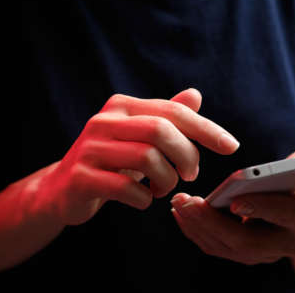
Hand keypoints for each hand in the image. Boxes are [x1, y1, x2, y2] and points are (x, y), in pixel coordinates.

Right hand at [34, 88, 239, 224]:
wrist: (64, 188)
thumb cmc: (112, 161)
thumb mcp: (139, 137)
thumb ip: (166, 116)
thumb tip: (195, 95)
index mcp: (122, 106)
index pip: (173, 111)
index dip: (206, 128)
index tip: (231, 146)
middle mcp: (104, 121)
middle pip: (161, 130)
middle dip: (186, 156)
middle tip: (191, 174)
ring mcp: (90, 148)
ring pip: (147, 158)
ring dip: (167, 180)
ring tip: (164, 188)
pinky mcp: (82, 177)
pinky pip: (127, 188)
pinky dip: (144, 199)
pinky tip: (143, 199)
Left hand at [171, 149, 294, 264]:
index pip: (285, 217)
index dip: (261, 208)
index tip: (234, 201)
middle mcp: (288, 244)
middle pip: (247, 241)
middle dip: (212, 222)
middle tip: (186, 202)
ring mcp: (266, 253)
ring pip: (227, 248)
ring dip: (198, 227)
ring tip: (178, 204)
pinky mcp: (247, 253)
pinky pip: (219, 248)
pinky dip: (197, 233)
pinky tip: (182, 215)